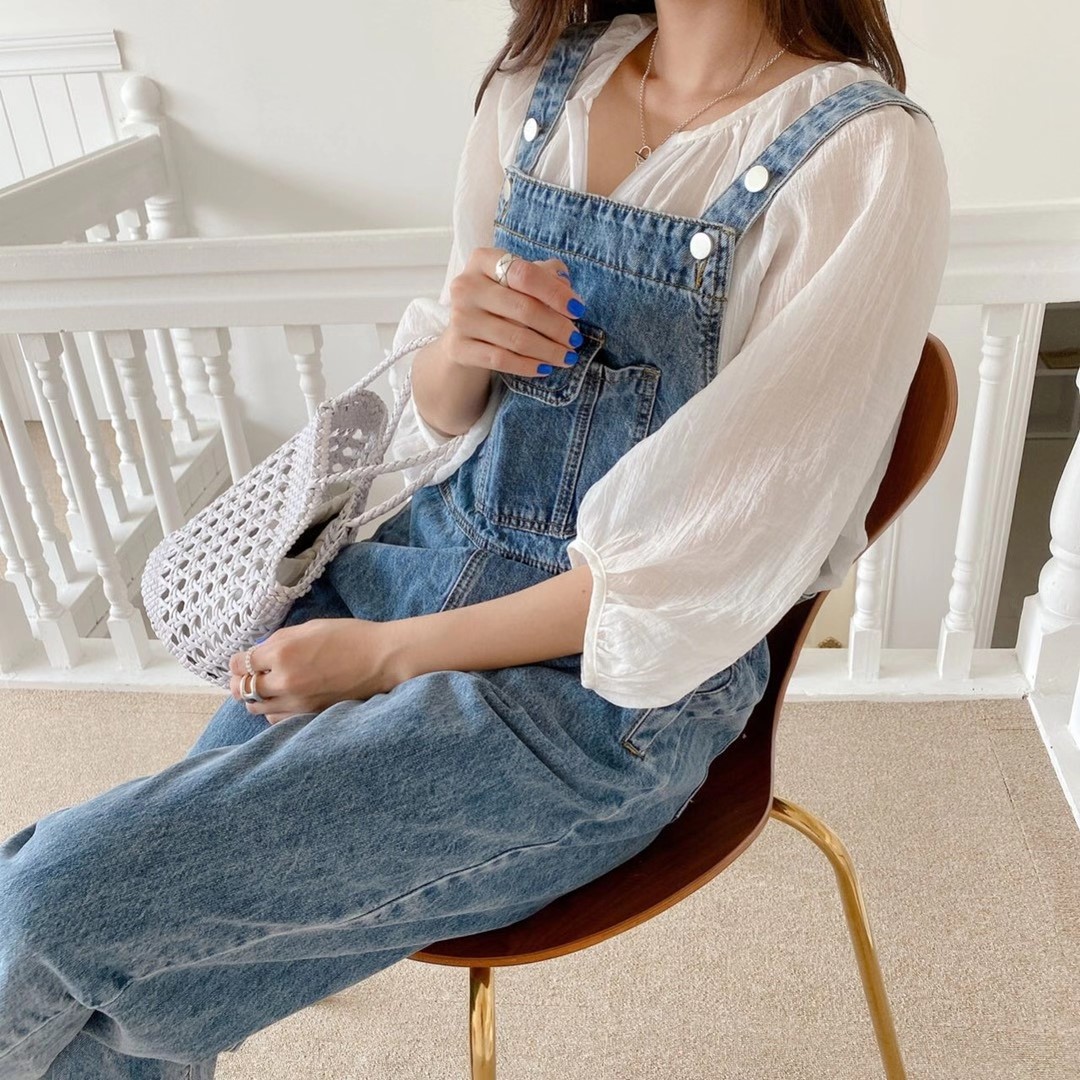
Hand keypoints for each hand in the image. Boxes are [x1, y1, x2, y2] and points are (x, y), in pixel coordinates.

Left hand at [227, 618, 396, 723]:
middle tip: (244, 676)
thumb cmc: (350, 636)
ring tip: (262, 688)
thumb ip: (280, 639)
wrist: (382, 659)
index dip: (237, 661)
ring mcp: (296, 702)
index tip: (242, 660)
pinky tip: (280, 700)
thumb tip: (260, 651)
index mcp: (282, 652)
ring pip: (254, 707)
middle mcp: (284, 680)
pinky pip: (275, 719)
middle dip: (239, 680)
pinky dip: (271, 711)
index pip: (239, 663)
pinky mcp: (308, 714)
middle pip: (241, 688)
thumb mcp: (310, 627)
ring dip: (253, 697)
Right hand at [441, 248, 586, 378]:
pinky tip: (545, 368)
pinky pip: (501, 360)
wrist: (464, 333)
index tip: (578, 309)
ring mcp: (460, 318)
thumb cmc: (500, 301)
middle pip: (523, 309)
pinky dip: (528, 366)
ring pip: (515, 339)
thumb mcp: (519, 281)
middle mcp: (466, 286)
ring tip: (568, 356)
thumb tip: (567, 288)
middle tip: (576, 340)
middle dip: (557, 327)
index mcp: (483, 260)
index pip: (525, 274)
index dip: (555, 293)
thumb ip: (544, 276)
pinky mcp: (458, 348)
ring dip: (548, 351)